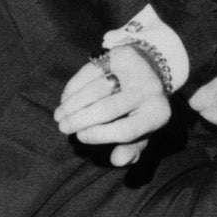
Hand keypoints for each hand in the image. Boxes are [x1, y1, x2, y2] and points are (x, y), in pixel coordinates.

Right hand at [54, 46, 169, 167]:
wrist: (152, 69)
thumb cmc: (141, 109)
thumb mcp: (142, 131)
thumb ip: (132, 149)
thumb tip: (117, 161)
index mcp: (157, 114)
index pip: (125, 130)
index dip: (99, 135)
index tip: (80, 137)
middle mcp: (149, 91)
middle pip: (108, 108)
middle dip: (80, 120)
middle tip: (63, 127)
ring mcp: (135, 71)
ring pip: (96, 89)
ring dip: (73, 104)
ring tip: (59, 115)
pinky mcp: (121, 55)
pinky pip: (92, 71)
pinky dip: (74, 86)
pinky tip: (65, 98)